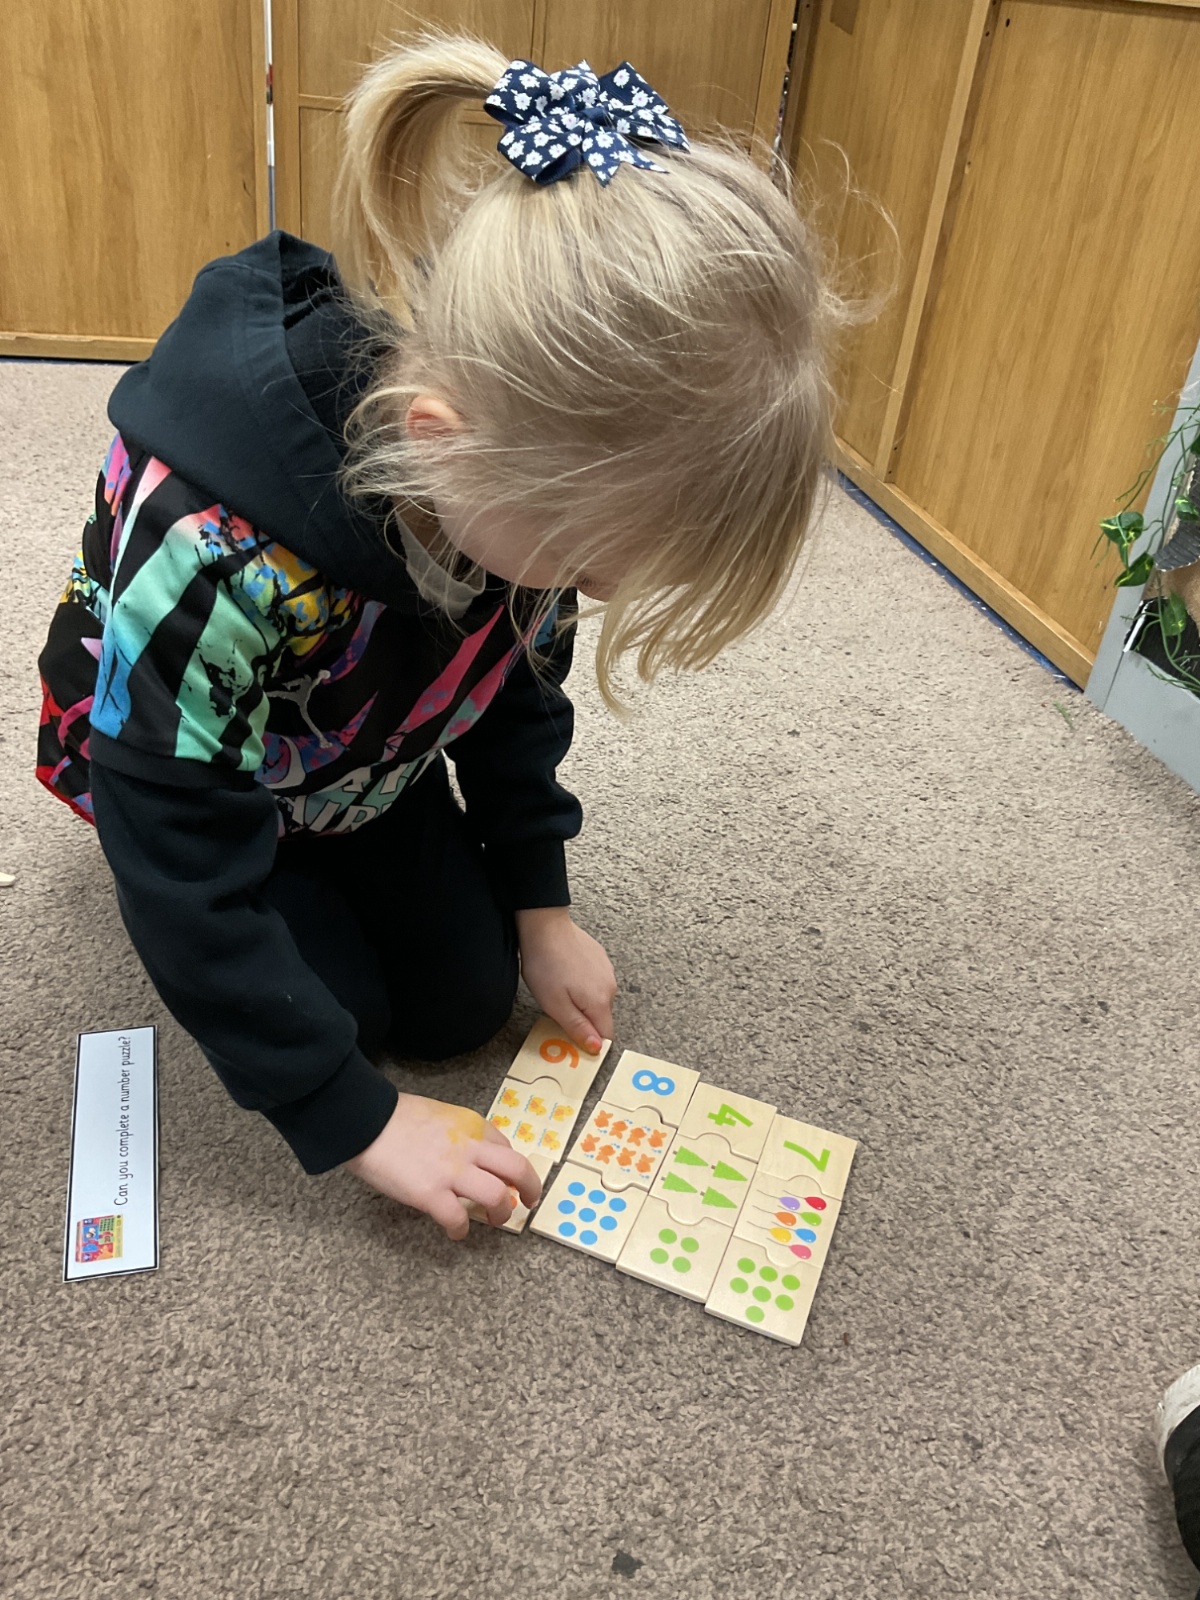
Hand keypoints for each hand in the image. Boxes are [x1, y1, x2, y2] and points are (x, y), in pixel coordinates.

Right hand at [345, 1093, 541, 1239]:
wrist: (366, 1120)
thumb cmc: (394, 1116)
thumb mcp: (440, 1114)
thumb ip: (459, 1133)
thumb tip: (467, 1153)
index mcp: (472, 1125)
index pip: (505, 1148)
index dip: (510, 1167)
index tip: (508, 1178)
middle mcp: (469, 1147)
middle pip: (517, 1169)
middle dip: (530, 1188)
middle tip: (527, 1202)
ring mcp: (452, 1172)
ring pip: (497, 1196)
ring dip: (500, 1212)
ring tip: (493, 1219)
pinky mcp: (430, 1194)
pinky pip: (457, 1219)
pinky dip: (460, 1230)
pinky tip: (455, 1231)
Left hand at [516, 906, 616, 1054]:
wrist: (545, 926)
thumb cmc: (546, 965)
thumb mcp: (555, 1005)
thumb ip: (578, 1029)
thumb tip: (597, 1048)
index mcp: (600, 1001)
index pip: (606, 1035)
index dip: (590, 1041)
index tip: (571, 1035)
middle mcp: (610, 987)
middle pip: (601, 1017)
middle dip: (582, 1019)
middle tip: (557, 1007)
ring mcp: (606, 970)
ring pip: (597, 999)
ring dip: (581, 1001)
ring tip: (558, 987)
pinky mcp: (600, 958)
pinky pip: (595, 981)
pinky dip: (582, 984)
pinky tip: (564, 973)